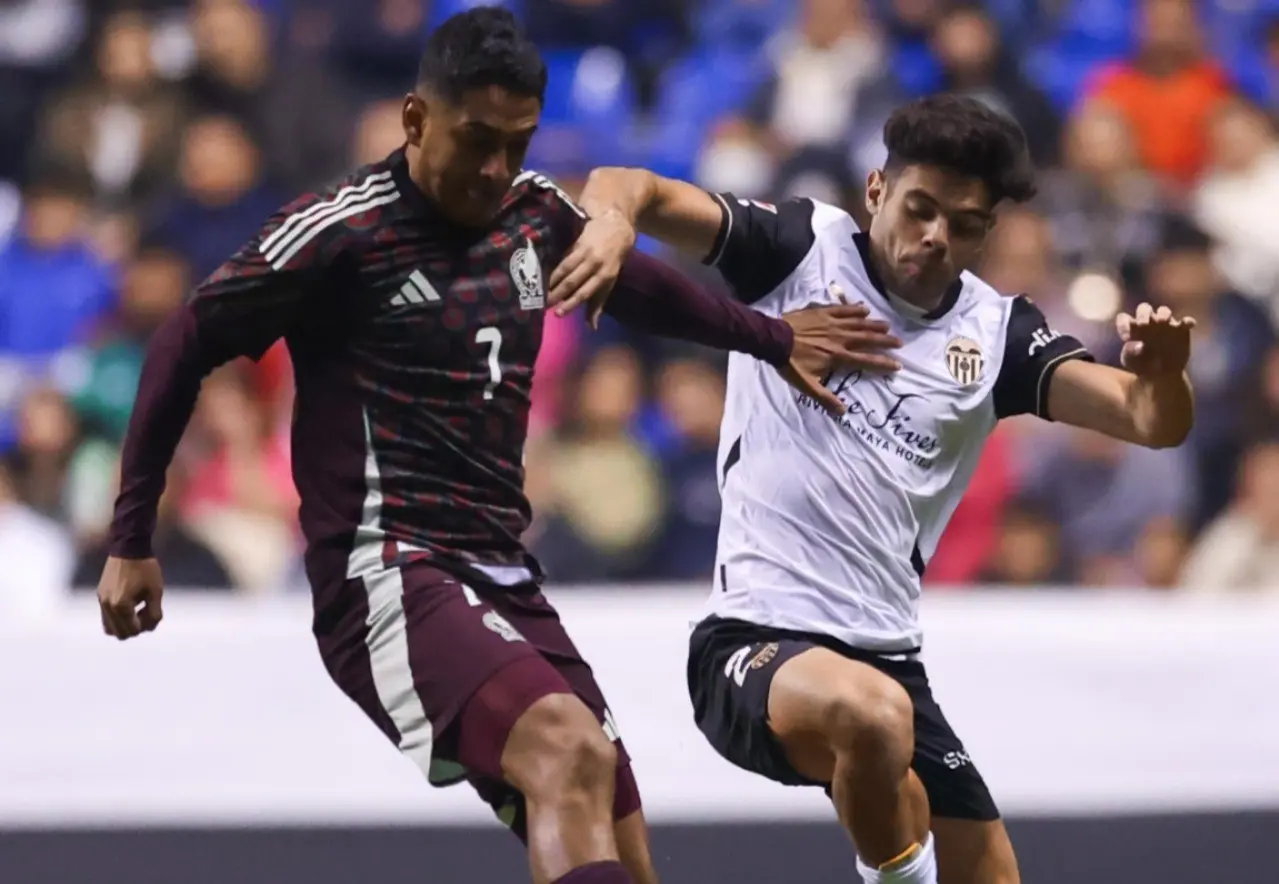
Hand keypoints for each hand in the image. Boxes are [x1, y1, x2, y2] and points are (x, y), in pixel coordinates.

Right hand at [97, 556, 163, 639]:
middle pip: (120, 634)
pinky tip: (131, 603)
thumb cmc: (146, 569)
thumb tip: (148, 629)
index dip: (146, 626)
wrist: (129, 547)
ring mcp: (101, 601)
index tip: (152, 611)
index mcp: (121, 606)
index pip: (133, 631)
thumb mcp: (156, 592)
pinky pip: (106, 616)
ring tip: (138, 609)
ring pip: (110, 628)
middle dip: (135, 627)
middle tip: (146, 611)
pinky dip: (118, 617)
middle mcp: (107, 606)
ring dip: (125, 625)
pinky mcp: (100, 595)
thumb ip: (154, 613)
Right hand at [547, 210, 636, 328]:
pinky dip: (554, 266)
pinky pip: (564, 257)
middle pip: (573, 282)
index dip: (571, 304)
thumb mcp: (609, 281)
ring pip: (566, 268)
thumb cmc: (612, 261)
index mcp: (605, 276)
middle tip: (543, 304)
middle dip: (557, 294)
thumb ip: (598, 303)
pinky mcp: (578, 243)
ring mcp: (586, 252)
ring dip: (552, 280)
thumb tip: (592, 326)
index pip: (586, 293)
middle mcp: (596, 264)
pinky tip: (543, 273)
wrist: (616, 229)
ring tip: (540, 290)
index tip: (558, 313)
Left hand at [779, 285, 902, 414]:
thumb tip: (843, 412)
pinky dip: (854, 308)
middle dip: (885, 341)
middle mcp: (840, 339)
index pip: (866, 360)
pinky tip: (864, 308)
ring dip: (874, 324)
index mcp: (838, 356)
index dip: (883, 363)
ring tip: (887, 326)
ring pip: (858, 323)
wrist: (773, 339)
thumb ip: (825, 398)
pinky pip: (843, 309)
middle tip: (899, 342)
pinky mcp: (823, 312)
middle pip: (867, 339)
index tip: (897, 365)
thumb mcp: (806, 385)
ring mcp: (832, 324)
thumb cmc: (790, 363)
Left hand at [1117, 302, 1195, 376]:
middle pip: (1144, 309)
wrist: (1161, 375)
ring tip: (1162, 322)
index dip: (1123, 325)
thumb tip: (1138, 345)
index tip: (1126, 338)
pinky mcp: (1181, 331)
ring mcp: (1165, 325)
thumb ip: (1129, 353)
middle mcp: (1148, 323)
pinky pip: (1186, 321)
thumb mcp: (1130, 362)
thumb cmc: (1141, 366)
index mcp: (1132, 328)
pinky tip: (1188, 324)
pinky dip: (1187, 321)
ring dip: (1163, 314)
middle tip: (1143, 325)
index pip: (1124, 319)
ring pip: (1164, 311)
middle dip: (1143, 314)